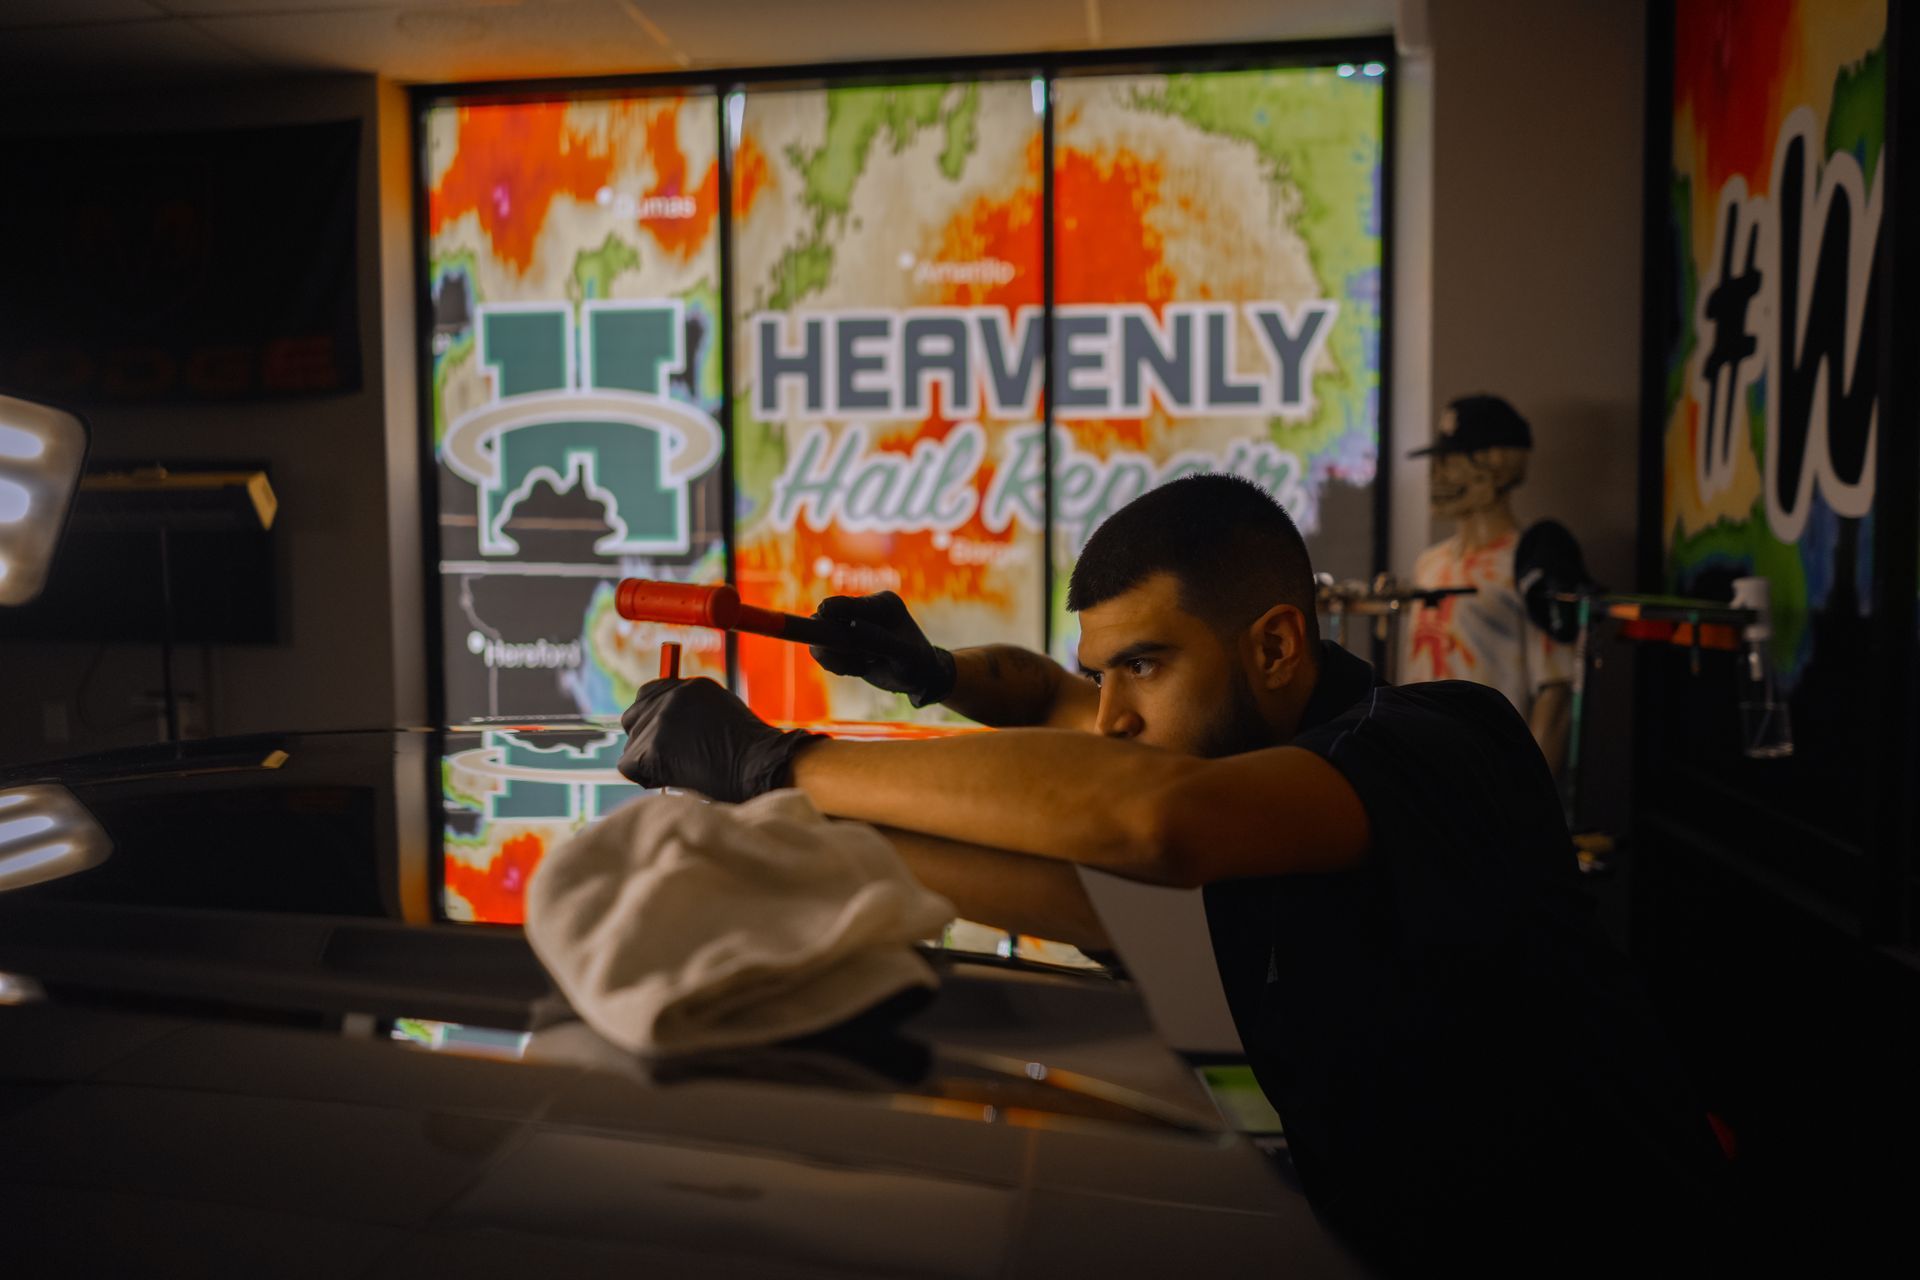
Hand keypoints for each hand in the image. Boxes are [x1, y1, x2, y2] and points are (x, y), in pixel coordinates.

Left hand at [618, 678, 822, 802]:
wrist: (758, 769)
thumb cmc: (748, 753)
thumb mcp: (721, 715)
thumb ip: (690, 712)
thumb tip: (661, 726)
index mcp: (690, 687)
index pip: (647, 693)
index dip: (648, 715)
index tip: (657, 734)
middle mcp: (671, 698)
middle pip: (632, 718)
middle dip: (643, 740)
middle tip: (668, 758)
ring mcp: (661, 721)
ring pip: (631, 746)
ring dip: (648, 762)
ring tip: (681, 770)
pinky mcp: (653, 748)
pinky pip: (628, 766)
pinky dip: (645, 777)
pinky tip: (671, 779)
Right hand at [809, 591, 956, 707]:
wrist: (919, 678)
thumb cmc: (917, 663)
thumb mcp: (904, 655)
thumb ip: (879, 640)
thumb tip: (851, 626)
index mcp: (883, 603)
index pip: (852, 603)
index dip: (835, 608)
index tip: (823, 611)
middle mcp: (864, 610)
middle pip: (828, 618)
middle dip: (836, 643)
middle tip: (860, 660)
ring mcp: (850, 625)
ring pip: (820, 638)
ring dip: (837, 658)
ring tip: (863, 667)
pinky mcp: (841, 642)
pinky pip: (823, 652)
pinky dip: (836, 665)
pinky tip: (859, 669)